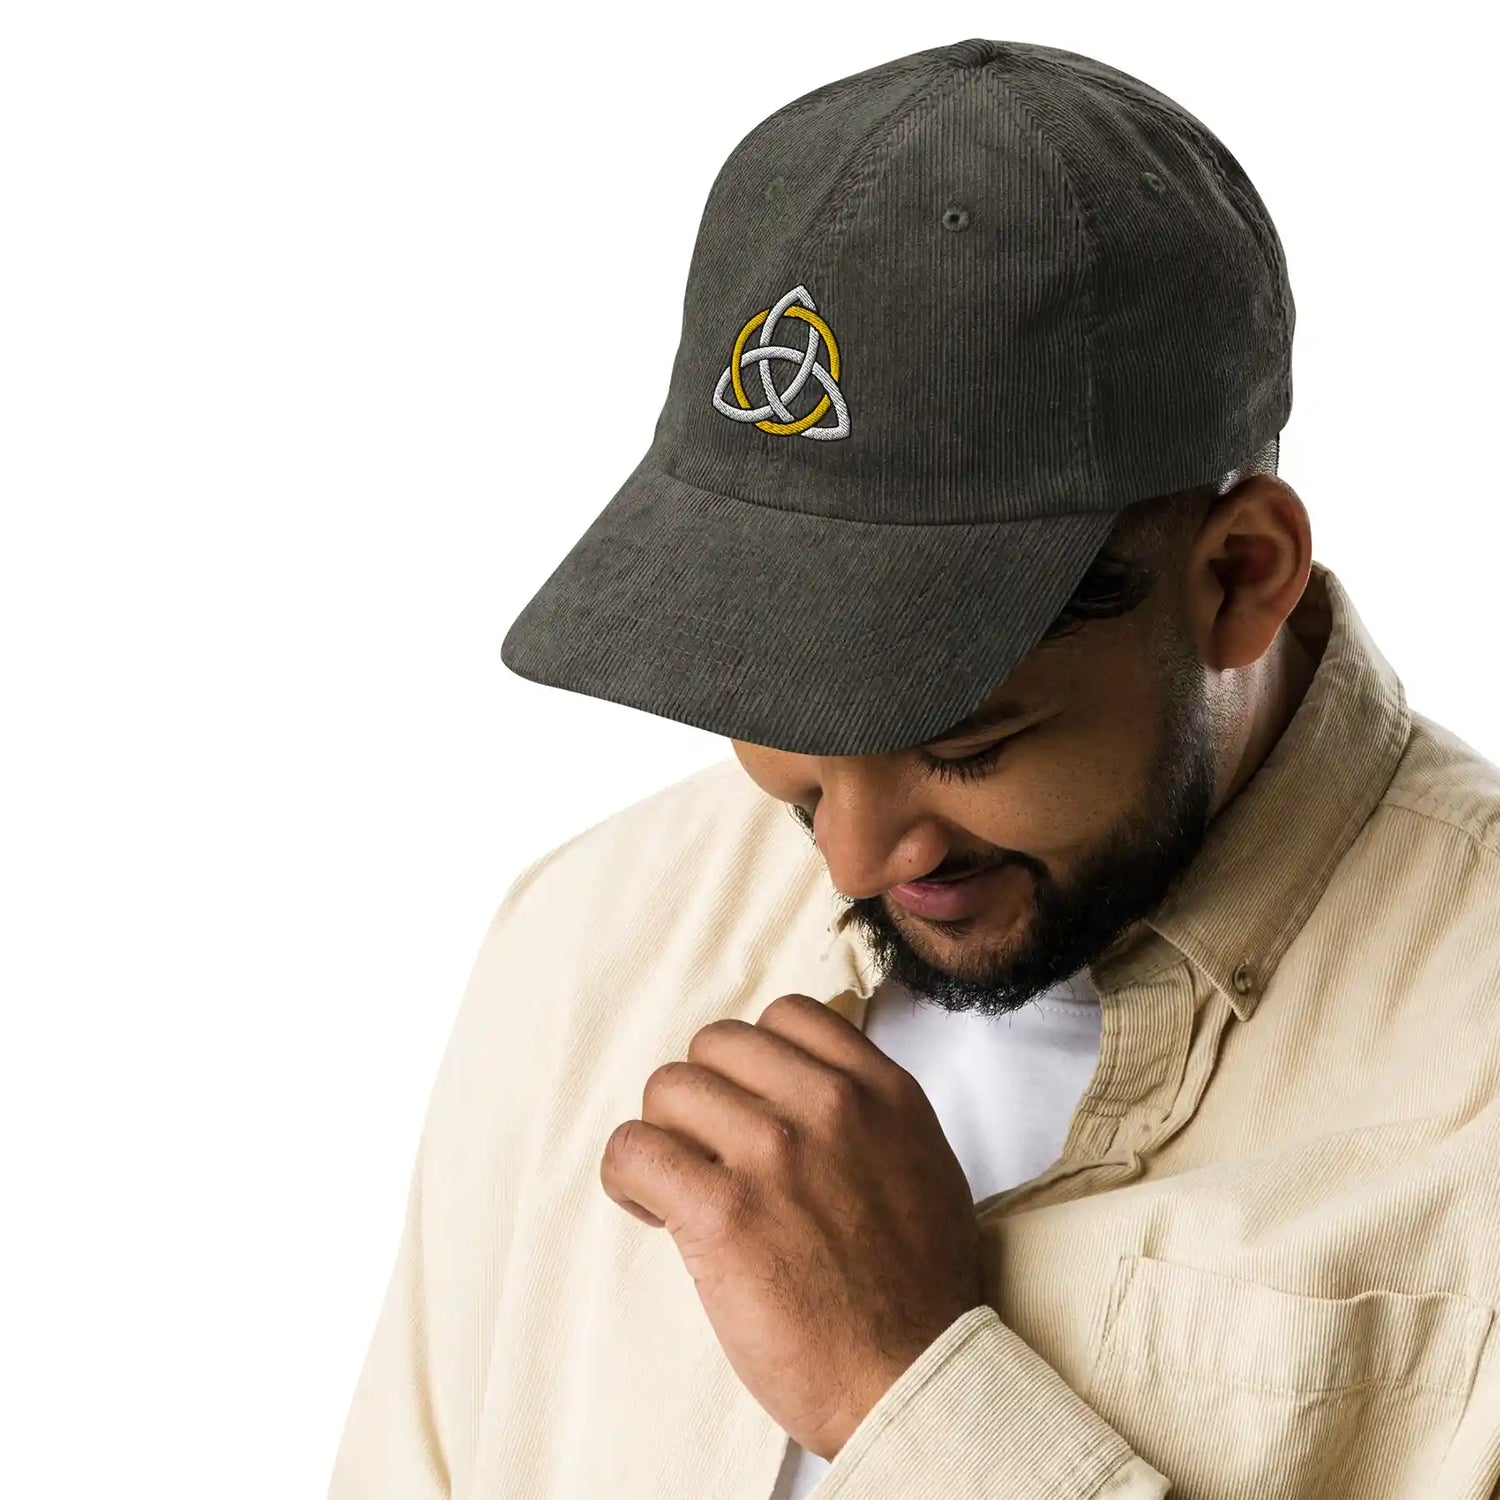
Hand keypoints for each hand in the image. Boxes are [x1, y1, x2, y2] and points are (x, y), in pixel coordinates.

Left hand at [599, 992, 985, 1461]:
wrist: (911, 1380)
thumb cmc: (917, 1290)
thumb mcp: (921, 1163)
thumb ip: (868, 1112)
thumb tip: (803, 1085)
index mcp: (881, 1090)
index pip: (787, 1014)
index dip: (753, 1060)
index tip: (749, 1105)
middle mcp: (828, 1105)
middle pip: (716, 1045)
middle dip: (703, 1096)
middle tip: (708, 1152)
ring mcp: (774, 1153)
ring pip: (668, 1088)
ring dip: (664, 1135)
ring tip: (680, 1186)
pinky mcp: (721, 1212)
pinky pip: (635, 1149)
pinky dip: (629, 1177)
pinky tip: (654, 1210)